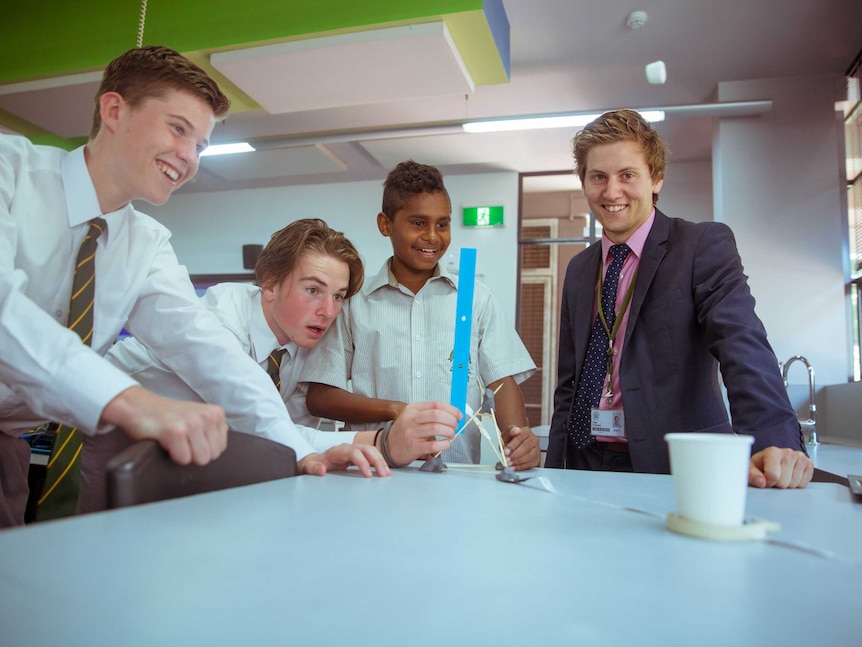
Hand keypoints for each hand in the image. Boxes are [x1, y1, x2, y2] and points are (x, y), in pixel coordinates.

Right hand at [102, 386, 227, 465]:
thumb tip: (223, 437)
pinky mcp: (175, 432)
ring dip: (184, 455)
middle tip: (182, 440)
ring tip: (175, 441)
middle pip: (212, 455)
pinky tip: (166, 441)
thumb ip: (212, 427)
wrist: (139, 406)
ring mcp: (192, 423)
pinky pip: (183, 459)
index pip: (221, 448)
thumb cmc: (168, 415)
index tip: (191, 438)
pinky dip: (173, 455)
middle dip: (195, 453)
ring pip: (200, 459)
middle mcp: (207, 416)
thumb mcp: (197, 415)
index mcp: (216, 413)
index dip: (204, 448)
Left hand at [298, 443, 390, 477]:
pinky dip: (379, 462)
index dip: (363, 462)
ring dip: (381, 461)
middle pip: (366, 449)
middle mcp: (348, 448)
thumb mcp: (309, 468)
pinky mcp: (359, 456)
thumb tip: (321, 470)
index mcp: (338, 451)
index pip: (354, 452)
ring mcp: (354, 451)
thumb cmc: (314, 465)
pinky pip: (372, 456)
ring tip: (386, 474)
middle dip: (377, 461)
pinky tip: (385, 471)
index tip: (368, 475)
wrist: (316, 463)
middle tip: (383, 474)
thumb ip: (313, 468)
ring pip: (371, 451)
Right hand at [386, 401, 460, 465]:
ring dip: (449, 432)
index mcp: (412, 409)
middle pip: (437, 415)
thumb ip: (430, 413)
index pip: (436, 405)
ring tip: (450, 434)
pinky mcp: (413, 447)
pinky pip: (433, 445)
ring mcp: (411, 433)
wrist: (389, 447)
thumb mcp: (413, 416)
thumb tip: (453, 414)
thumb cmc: (405, 431)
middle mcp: (411, 419)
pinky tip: (445, 443)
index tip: (458, 415)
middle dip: (451, 420)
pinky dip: (444, 444)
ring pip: (436, 428)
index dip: (451, 409)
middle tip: (455, 426)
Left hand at [502, 425, 540, 470]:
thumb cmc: (511, 439)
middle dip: (515, 455)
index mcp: (526, 431)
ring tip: (510, 464)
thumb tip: (515, 430)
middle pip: (526, 448)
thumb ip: (509, 431)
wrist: (515, 443)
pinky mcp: (536, 458)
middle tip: (507, 459)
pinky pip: (530, 464)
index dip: (512, 446)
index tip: (506, 451)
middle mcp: (533, 439)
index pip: (520, 438)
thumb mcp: (506, 434)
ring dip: (518, 461)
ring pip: (529, 456)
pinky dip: (521, 467)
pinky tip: (514, 467)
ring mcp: (536, 449)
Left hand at [748, 446, 813, 487]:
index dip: (768, 482)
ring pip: (794, 484)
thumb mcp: (751, 469)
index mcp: (772, 452)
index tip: (765, 479)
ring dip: (787, 485)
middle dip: (777, 484)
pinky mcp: (809, 464)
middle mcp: (788, 452)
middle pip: (784, 482)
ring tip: (781, 476)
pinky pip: (804, 484)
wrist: (771, 460)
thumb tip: (761, 482)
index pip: (773, 476)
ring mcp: (800, 457)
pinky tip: (790, 476)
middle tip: (773, 478)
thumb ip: (752, 476)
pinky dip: (797, 484)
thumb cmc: (761, 465)